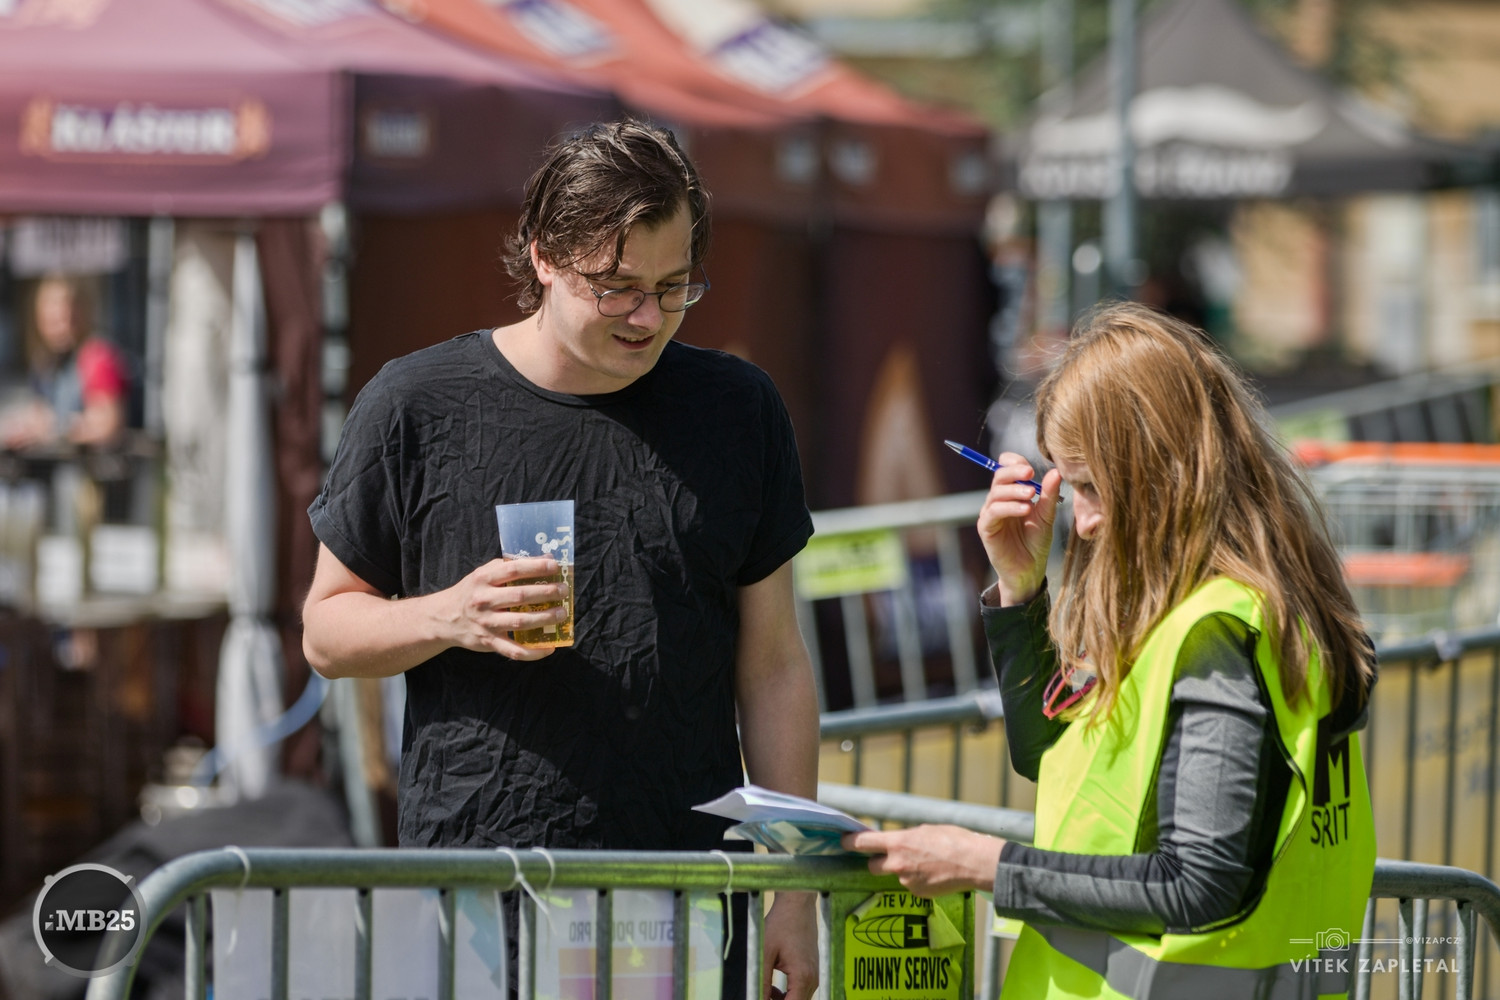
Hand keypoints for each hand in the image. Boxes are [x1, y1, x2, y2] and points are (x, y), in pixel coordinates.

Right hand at [439, 557, 567, 660]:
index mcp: (483, 579)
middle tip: (563, 591)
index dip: (536, 567)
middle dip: (546, 593)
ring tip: (561, 614)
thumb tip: (545, 559)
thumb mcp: (484, 573)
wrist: (444, 618)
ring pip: (520, 622)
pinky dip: (533, 652)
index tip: (555, 566)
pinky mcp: (489, 642)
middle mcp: (483, 600)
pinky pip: (514, 650)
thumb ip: (510, 566)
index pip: (513, 570)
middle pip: (520, 596)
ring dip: (544, 618)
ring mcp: (486, 623)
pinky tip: (549, 648)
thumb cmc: (472, 592)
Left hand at [762, 891, 816, 999]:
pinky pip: (801, 991)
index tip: (761, 999)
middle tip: (761, 994)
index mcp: (802, 976)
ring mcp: (815, 975)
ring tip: (766, 990)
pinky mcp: (813, 971)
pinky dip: (788, 993)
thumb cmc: (782, 923)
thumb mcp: (765, 952)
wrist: (797, 905)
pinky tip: (774, 985)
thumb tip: (756, 998)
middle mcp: (813, 978)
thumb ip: (761, 981)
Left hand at [842, 825, 1004, 897]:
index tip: (842, 842)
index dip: (849, 842)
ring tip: (925, 864)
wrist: (974, 862)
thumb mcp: (925, 830)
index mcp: (897, 843)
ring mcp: (907, 881)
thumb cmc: (953, 840)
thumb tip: (899, 841)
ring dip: (903, 871)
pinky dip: (918, 881)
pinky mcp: (918, 894)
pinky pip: (911, 886)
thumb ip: (907, 837)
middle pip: (872, 866)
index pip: (862, 843)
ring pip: (895, 876)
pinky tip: (933, 875)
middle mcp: (897, 864)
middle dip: (878, 862)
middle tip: (890, 857)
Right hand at [976, 453, 1061, 605]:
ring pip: (996, 492)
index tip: (1030, 466)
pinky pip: (994, 511)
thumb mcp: (1046, 516)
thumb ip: (1048, 495)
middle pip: (999, 476)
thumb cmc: (1035, 543)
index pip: (1006, 468)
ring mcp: (990, 514)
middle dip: (1014, 472)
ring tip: (1031, 496)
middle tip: (1030, 473)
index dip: (1014, 462)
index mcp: (1011, 494)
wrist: (1029, 571)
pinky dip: (1009, 507)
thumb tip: (1056, 471)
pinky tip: (1025, 509)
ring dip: (1014, 491)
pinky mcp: (986, 528)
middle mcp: (998, 501)